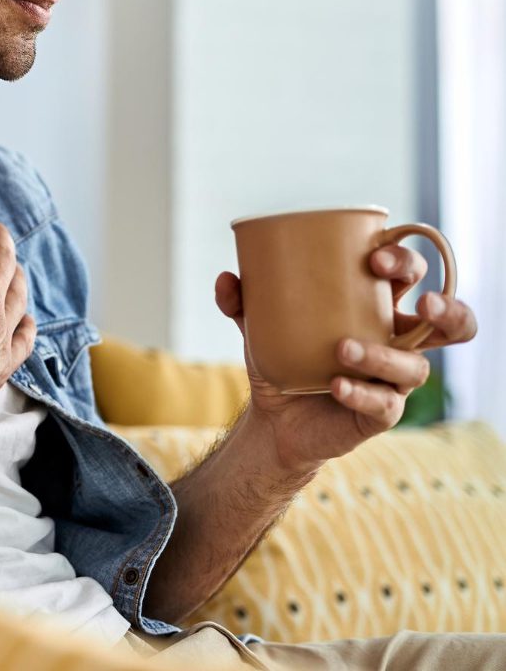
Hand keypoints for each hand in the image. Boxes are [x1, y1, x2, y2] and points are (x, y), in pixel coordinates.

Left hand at [215, 244, 478, 472]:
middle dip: (447, 309)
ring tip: (343, 348)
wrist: (272, 418)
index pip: (409, 276)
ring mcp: (393, 379)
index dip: (405, 262)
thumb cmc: (281, 358)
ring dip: (384, 355)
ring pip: (415, 366)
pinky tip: (336, 385)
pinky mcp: (381, 413)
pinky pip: (385, 404)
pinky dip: (361, 393)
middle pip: (447, 322)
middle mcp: (395, 341)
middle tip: (422, 303)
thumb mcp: (258, 326)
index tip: (374, 258)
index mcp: (375, 308)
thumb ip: (243, 301)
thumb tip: (227, 279)